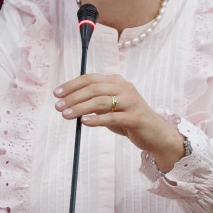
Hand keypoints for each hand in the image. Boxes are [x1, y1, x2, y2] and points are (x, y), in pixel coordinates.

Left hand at [54, 73, 186, 171]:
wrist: (156, 134)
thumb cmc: (130, 120)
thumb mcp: (111, 107)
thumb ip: (95, 103)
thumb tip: (69, 103)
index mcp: (118, 82)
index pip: (91, 79)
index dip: (72, 85)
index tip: (57, 93)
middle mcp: (125, 88)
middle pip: (94, 88)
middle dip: (73, 97)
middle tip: (58, 106)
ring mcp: (131, 102)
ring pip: (100, 101)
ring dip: (80, 108)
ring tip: (66, 115)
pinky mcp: (135, 118)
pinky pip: (111, 117)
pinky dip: (96, 119)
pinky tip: (84, 122)